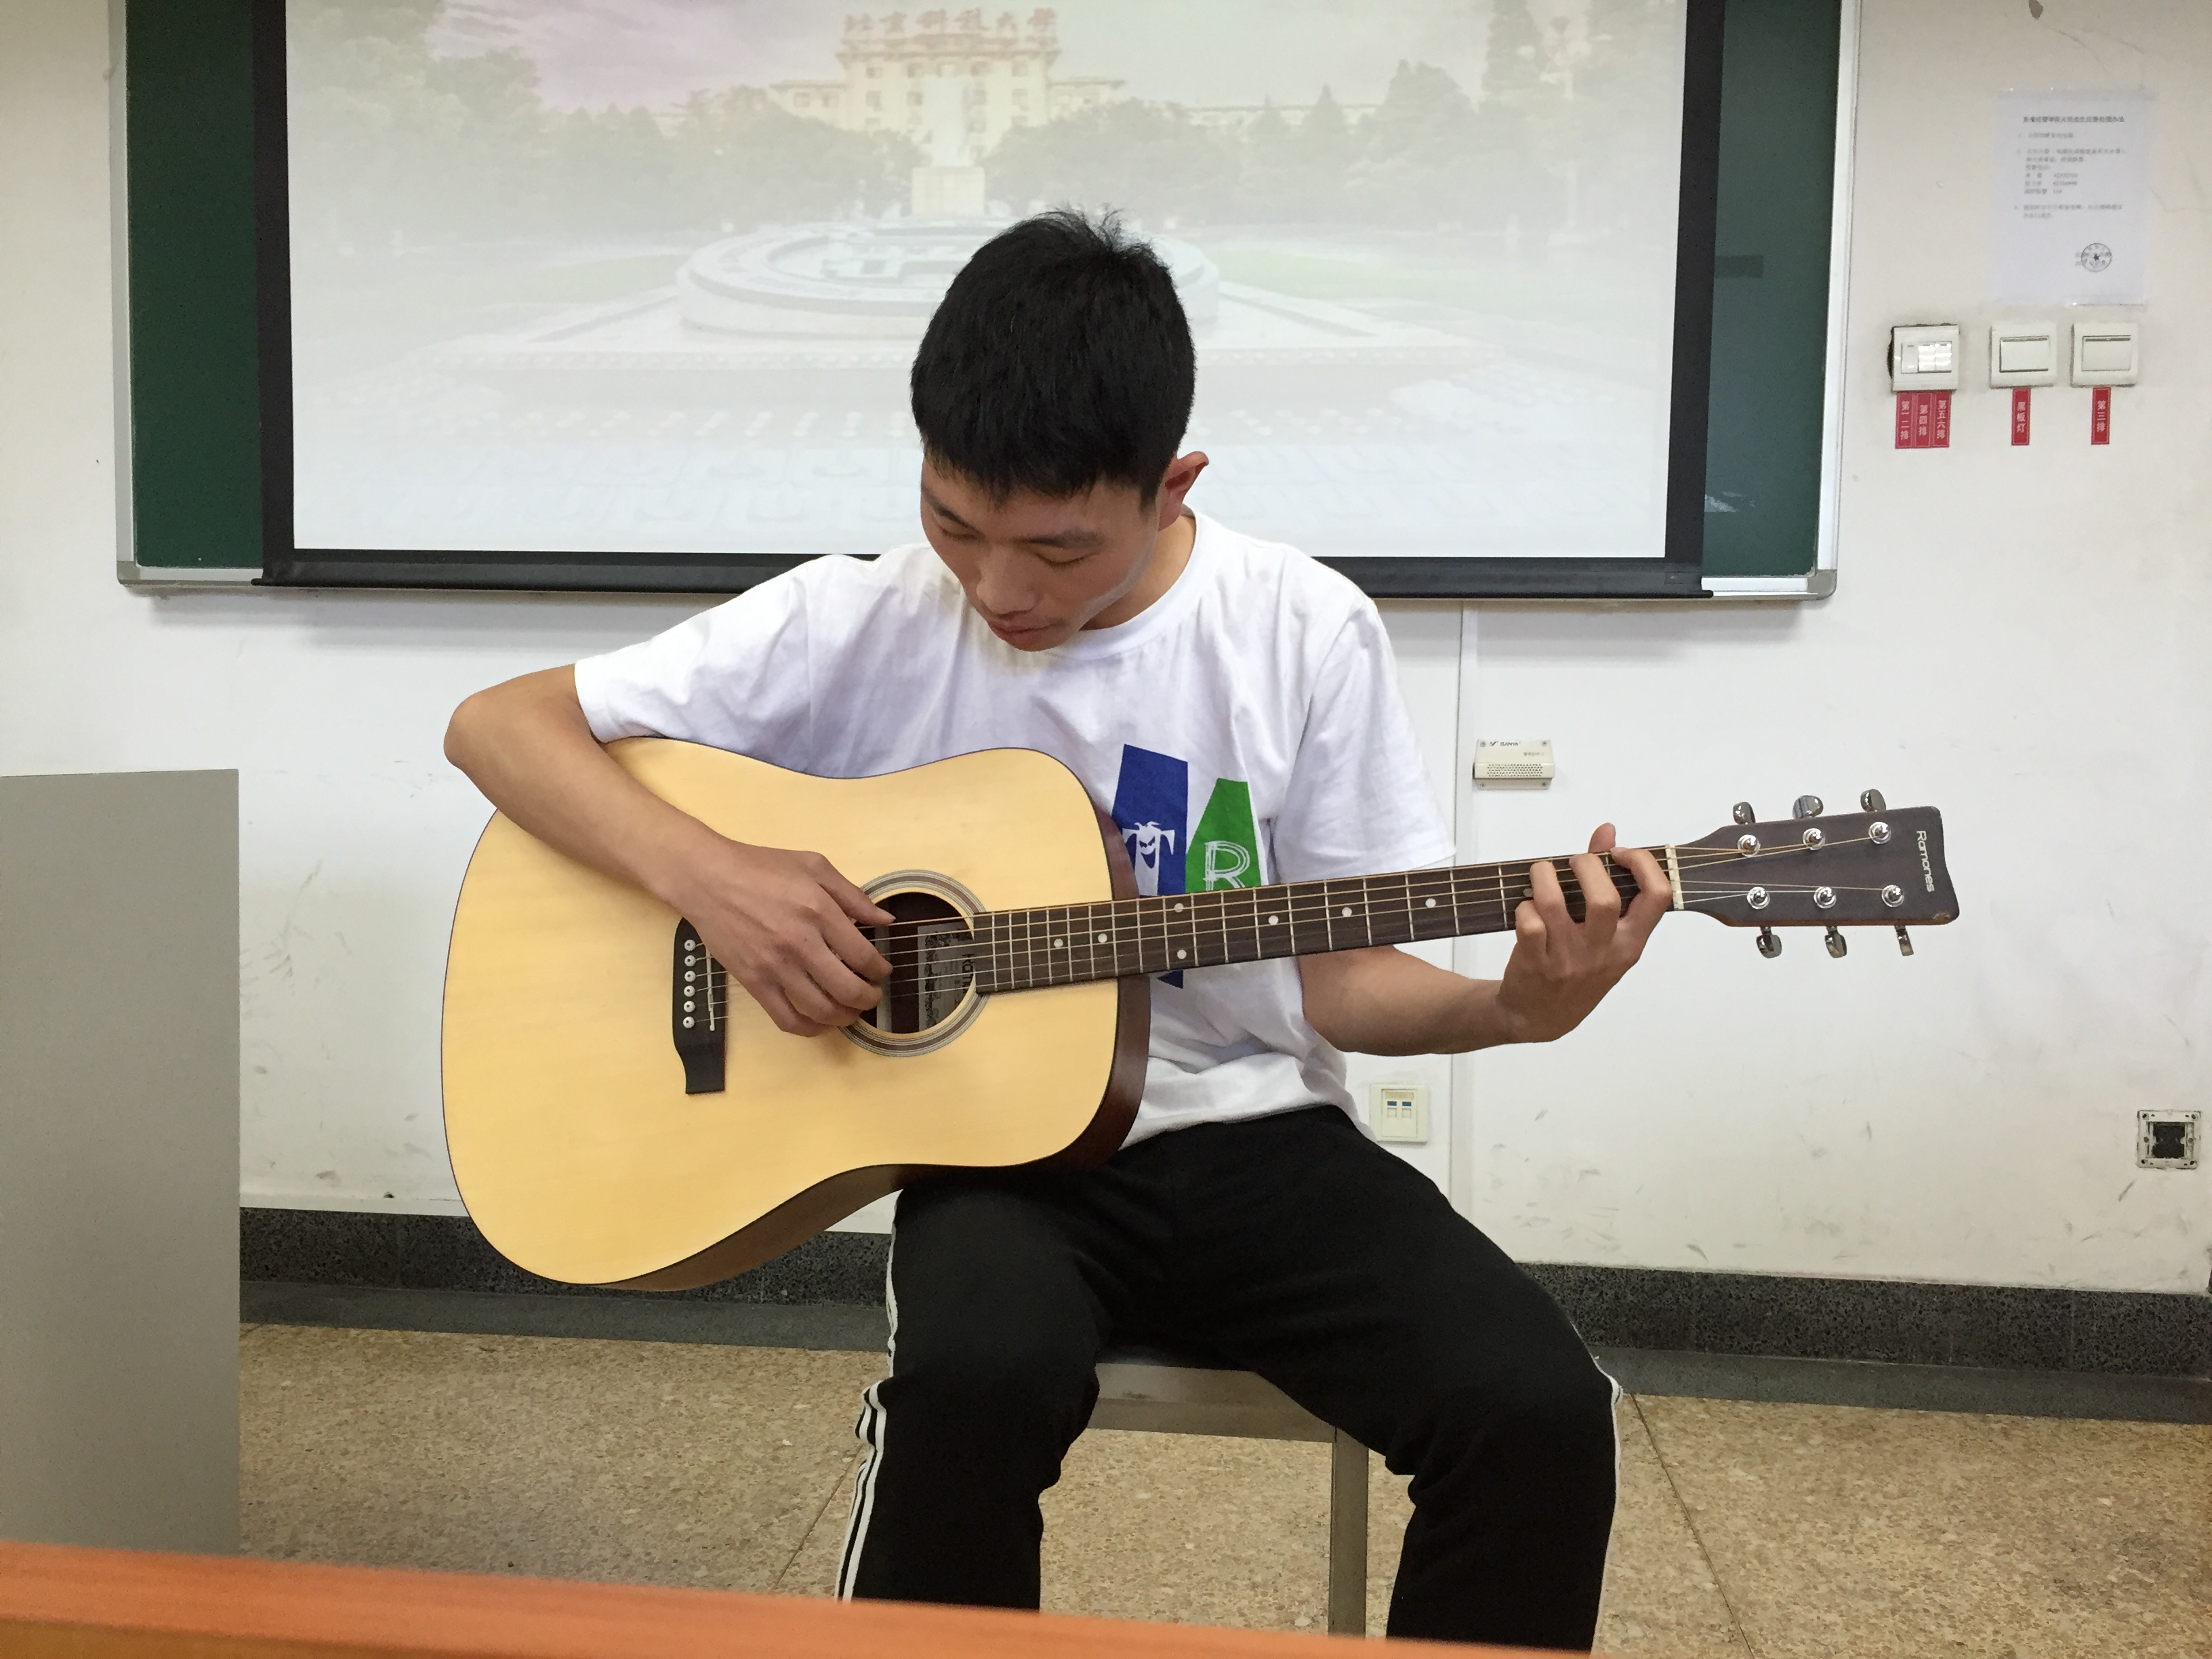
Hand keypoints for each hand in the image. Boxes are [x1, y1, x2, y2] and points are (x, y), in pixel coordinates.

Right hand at [668, 840, 892, 1036]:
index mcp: (819, 911)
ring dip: (845, 1017)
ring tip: (851, 1011)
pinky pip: (786, 1019)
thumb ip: (854, 896)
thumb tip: (886, 921)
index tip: (881, 971)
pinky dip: (810, 1029)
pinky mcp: (753, 982)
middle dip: (869, 999)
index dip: (880, 971)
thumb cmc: (762, 867)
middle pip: (848, 989)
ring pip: (821, 1009)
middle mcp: (800, 943)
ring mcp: (775, 966)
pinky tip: (821, 1023)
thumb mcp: (815, 866)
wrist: (708, 879)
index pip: (863, 957)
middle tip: (872, 996)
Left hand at [1495, 823, 1667, 1043]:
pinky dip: (1524, 906)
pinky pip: (1529, 923)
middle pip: (1605, 899)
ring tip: (1541, 874)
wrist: (1539, 1016)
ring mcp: (1569, 960)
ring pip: (1556, 904)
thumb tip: (1606, 832)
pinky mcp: (1536, 963)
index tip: (1619, 853)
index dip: (1642, 864)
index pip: (1658, 897)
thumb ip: (1608, 881)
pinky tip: (1527, 909)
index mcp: (1631, 943)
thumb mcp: (1605, 935)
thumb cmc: (1577, 969)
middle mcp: (1604, 952)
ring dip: (1544, 877)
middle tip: (1575, 863)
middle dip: (1586, 866)